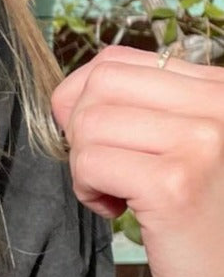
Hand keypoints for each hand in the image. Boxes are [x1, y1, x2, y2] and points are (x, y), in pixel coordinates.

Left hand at [52, 45, 223, 276]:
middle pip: (99, 84)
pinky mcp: (175, 183)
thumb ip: (143, 104)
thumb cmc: (197, 216)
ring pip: (89, 123)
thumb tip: (68, 92)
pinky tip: (118, 211)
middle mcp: (223, 105)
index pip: (117, 61)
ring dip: (85, 163)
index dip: (85, 98)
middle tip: (107, 169)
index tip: (97, 138)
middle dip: (82, 128)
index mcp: (221, 87)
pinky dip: (87, 189)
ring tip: (119, 192)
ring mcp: (204, 141)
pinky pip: (89, 161)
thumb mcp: (183, 141)